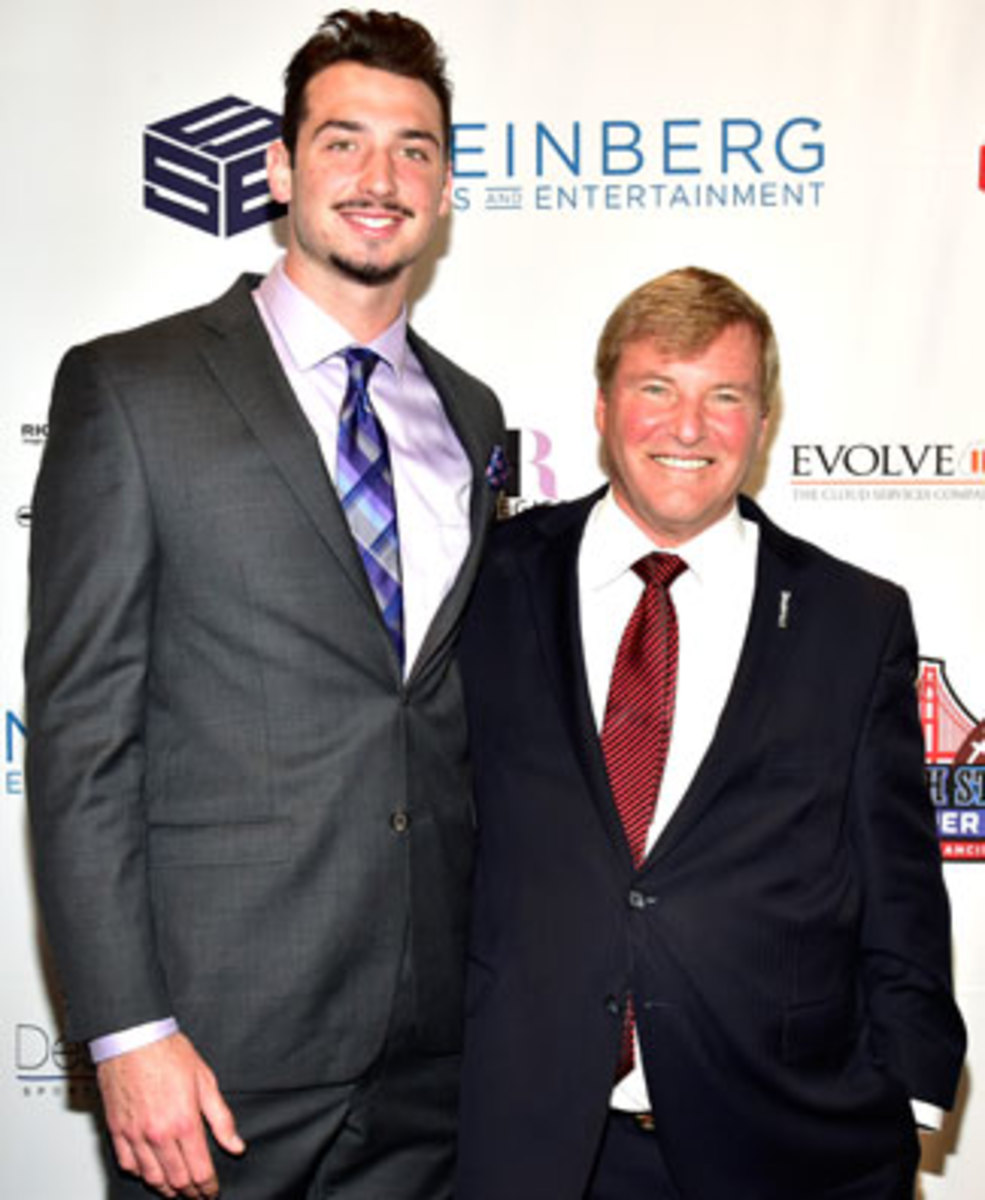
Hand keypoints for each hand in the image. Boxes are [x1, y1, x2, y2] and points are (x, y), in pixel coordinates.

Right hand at [96, 1032, 245, 1197]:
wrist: (134, 1037)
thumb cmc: (169, 1052)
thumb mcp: (206, 1081)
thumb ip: (221, 1118)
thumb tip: (236, 1145)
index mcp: (184, 1122)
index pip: (200, 1170)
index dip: (208, 1187)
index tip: (212, 1191)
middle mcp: (159, 1134)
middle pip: (177, 1179)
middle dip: (190, 1192)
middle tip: (197, 1195)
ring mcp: (135, 1134)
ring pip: (152, 1177)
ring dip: (166, 1188)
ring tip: (176, 1190)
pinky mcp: (117, 1130)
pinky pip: (128, 1164)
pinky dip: (140, 1173)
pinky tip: (150, 1172)